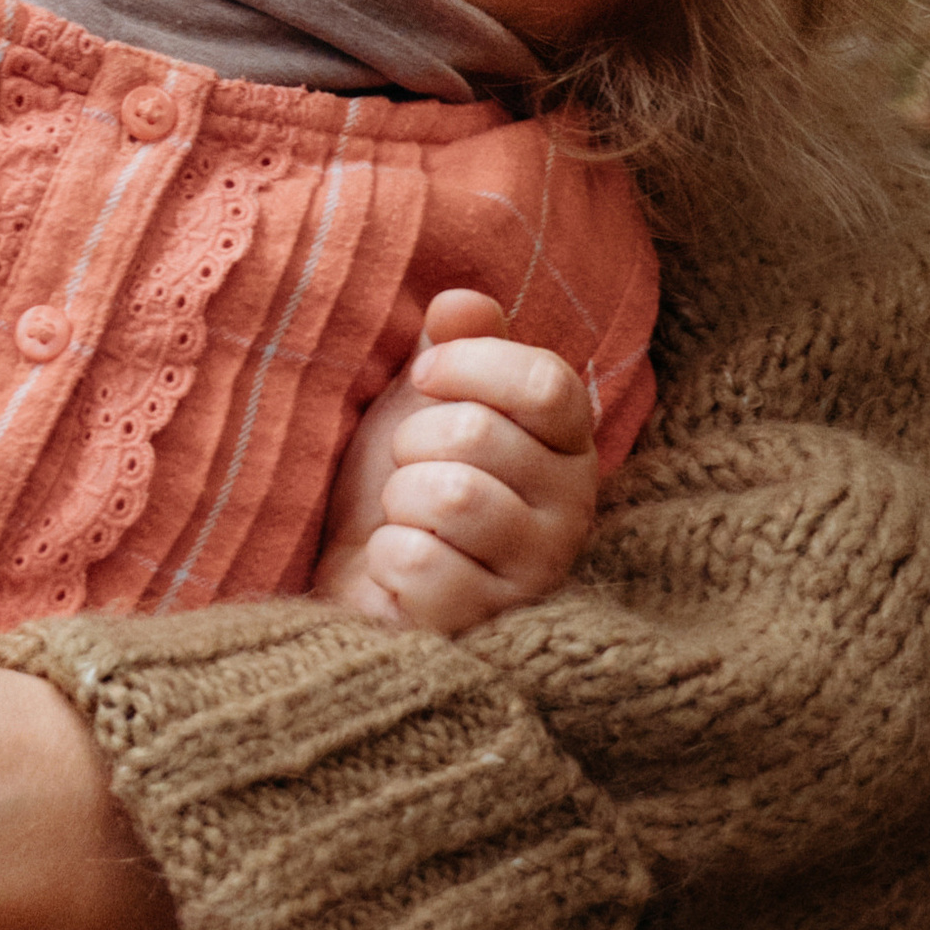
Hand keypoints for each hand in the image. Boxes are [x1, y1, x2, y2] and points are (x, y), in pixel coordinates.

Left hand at [313, 288, 597, 633]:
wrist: (357, 573)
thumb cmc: (403, 476)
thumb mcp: (425, 397)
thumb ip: (455, 344)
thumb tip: (459, 302)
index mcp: (566, 443)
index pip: (547, 383)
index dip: (469, 366)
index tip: (424, 377)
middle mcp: (572, 509)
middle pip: (481, 434)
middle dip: (414, 443)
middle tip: (410, 469)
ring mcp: (534, 575)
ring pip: (453, 496)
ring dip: (401, 500)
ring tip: (408, 517)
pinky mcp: (488, 627)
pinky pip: (420, 562)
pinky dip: (386, 557)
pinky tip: (398, 569)